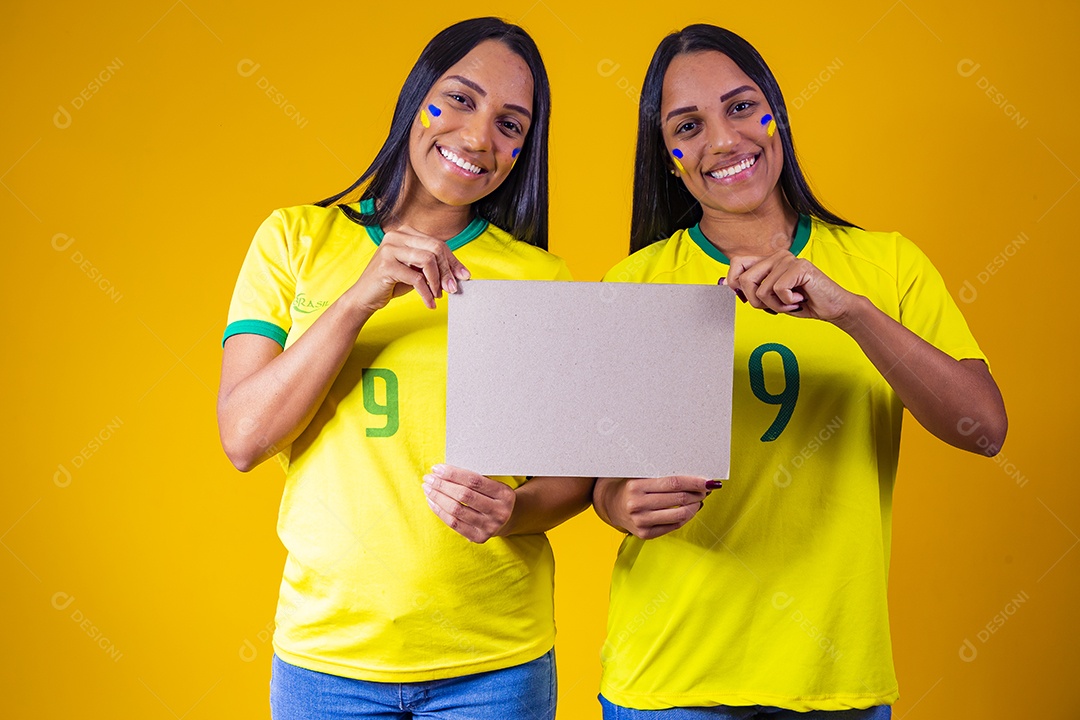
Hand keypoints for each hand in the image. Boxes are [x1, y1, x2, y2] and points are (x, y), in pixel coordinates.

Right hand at [346, 227, 470, 312]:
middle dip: (447, 270)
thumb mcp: (416, 271)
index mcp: (405, 232)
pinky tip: (429, 303)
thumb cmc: (391, 283)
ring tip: (438, 295)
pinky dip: (426, 293)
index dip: (453, 261)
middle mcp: (396, 236)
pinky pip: (416, 279)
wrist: (364, 297)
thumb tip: (460, 274)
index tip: (463, 276)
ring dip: (437, 281)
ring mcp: (389, 249)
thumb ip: (434, 267)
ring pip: (428, 260)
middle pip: (435, 248)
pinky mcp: (386, 265)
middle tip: (452, 288)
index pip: (437, 243)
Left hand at [422, 464, 515, 543]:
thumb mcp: (492, 484)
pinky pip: (454, 524)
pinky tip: (432, 502)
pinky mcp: (480, 538)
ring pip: (457, 510)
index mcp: (504, 493)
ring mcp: (490, 526)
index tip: (437, 468)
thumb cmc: (493, 496)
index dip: (453, 474)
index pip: (474, 480)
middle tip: (428, 478)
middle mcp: (499, 511)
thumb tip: (442, 471)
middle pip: (464, 495)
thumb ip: (473, 479)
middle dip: (442, 485)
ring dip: (438, 497)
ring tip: (427, 488)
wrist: (507, 520)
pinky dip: (440, 512)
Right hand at [594, 476, 714, 539]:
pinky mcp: (645, 534)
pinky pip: (674, 526)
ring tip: (699, 500)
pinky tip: (690, 510)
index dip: (694, 482)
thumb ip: (663, 477)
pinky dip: (686, 518)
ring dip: (695, 507)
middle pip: (679, 499)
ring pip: (679, 515)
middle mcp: (638, 505)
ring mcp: (641, 522)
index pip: (673, 483)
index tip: (708, 481)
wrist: (610, 504)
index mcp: (636, 486)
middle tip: (706, 489)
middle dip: (698, 493)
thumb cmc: (630, 486)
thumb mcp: (641, 476)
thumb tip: (694, 479)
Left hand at [726, 251, 853, 322]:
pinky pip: (778, 290)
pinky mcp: (799, 266)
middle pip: (745, 280)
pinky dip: (787, 303)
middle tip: (775, 305)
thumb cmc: (802, 303)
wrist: (832, 308)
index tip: (749, 298)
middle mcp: (777, 256)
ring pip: (761, 289)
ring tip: (791, 302)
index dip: (735, 283)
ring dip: (775, 305)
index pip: (736, 263)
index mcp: (768, 261)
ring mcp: (788, 259)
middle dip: (757, 302)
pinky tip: (800, 298)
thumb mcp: (770, 298)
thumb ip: (749, 289)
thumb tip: (724, 283)